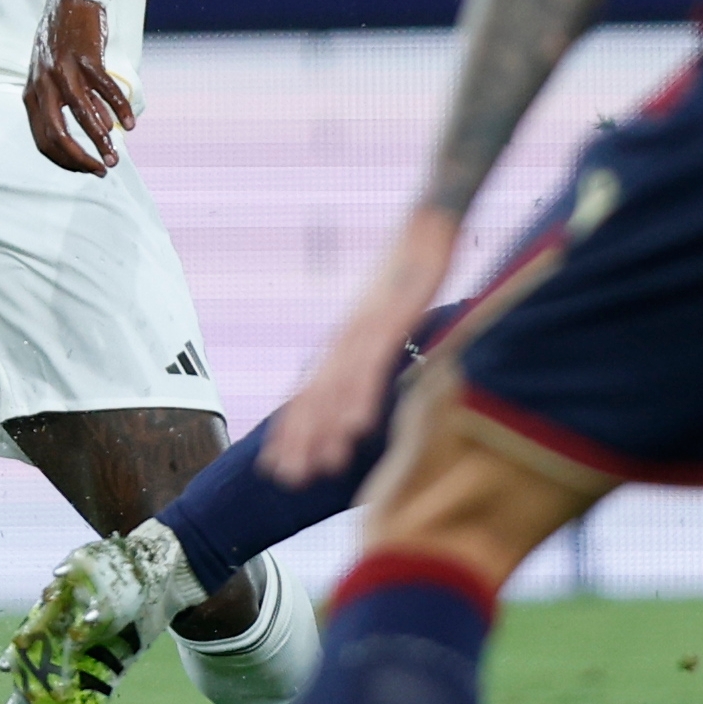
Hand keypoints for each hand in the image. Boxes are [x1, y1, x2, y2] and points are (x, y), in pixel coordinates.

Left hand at [25, 0, 136, 174]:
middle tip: (102, 170)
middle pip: (58, 135)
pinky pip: (105, 90)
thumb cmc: (63, 43)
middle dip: (80, 159)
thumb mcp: (56, 76)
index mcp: (32, 94)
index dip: (65, 161)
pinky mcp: (86, 57)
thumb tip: (103, 131)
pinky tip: (131, 123)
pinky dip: (119, 109)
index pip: (44, 140)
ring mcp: (63, 70)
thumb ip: (71, 104)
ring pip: (83, 115)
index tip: (87, 170)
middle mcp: (43, 85)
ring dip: (101, 140)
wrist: (70, 0)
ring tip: (115, 157)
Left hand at [266, 209, 455, 484]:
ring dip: (327, 429)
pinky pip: (372, 365)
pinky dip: (361, 396)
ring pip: (338, 387)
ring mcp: (364, 328)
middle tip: (285, 479)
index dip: (291, 429)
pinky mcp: (390, 318)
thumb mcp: (389, 317)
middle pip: (314, 395)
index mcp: (343, 340)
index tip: (276, 464)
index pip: (308, 390)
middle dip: (299, 439)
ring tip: (318, 467)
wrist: (426, 224)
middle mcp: (345, 337)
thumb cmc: (410, 271)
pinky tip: (356, 427)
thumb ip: (375, 349)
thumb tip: (367, 379)